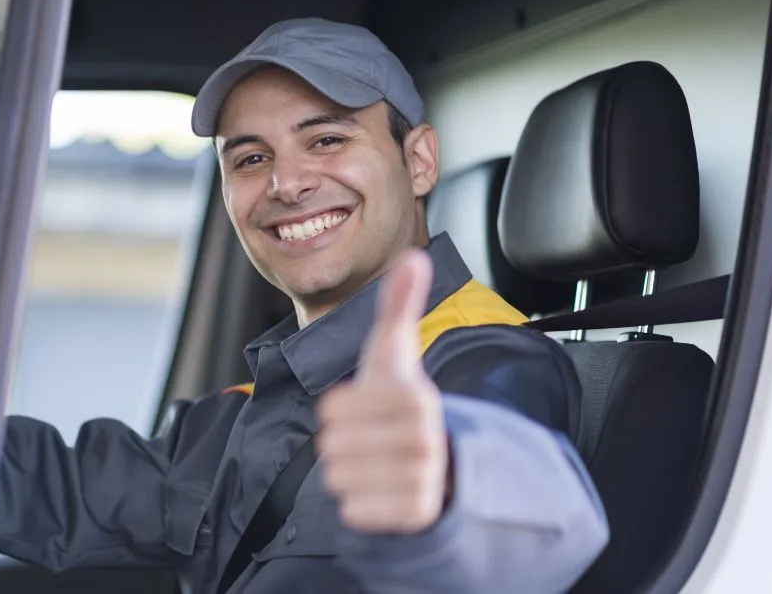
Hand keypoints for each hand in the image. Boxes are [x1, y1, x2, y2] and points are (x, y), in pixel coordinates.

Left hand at [316, 250, 449, 533]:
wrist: (438, 462)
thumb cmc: (400, 403)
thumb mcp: (394, 355)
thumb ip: (398, 306)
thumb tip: (412, 256)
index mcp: (415, 396)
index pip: (334, 408)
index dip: (336, 410)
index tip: (360, 408)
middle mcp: (424, 438)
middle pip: (333, 446)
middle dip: (340, 443)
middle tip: (367, 440)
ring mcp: (423, 479)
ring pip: (340, 478)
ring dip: (347, 474)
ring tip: (373, 464)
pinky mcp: (416, 515)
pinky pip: (355, 512)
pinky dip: (357, 505)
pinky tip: (378, 492)